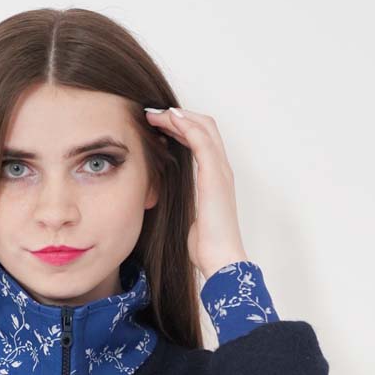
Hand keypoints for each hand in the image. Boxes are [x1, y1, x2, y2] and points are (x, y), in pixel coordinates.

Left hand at [144, 106, 248, 280]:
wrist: (221, 259)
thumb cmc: (206, 245)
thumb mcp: (189, 216)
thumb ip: (182, 200)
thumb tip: (164, 197)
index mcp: (216, 178)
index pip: (202, 139)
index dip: (181, 128)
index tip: (158, 127)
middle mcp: (222, 169)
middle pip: (204, 126)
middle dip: (178, 116)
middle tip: (152, 115)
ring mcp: (221, 170)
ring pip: (202, 127)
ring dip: (177, 116)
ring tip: (154, 115)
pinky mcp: (215, 175)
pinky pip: (201, 139)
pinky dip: (184, 125)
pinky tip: (167, 121)